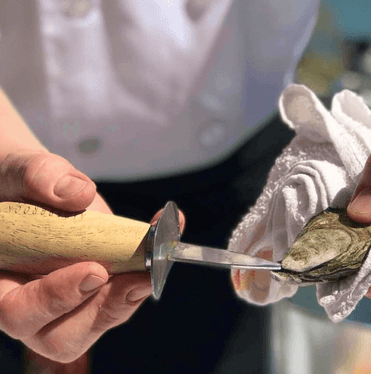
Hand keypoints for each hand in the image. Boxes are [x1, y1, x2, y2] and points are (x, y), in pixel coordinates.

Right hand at [0, 150, 151, 362]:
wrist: (35, 185)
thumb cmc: (17, 184)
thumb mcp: (19, 170)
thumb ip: (37, 176)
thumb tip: (78, 193)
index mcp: (0, 283)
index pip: (17, 311)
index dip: (55, 299)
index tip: (94, 271)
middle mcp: (32, 303)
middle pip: (62, 336)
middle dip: (104, 310)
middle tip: (136, 280)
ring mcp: (71, 300)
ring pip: (100, 319)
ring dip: (132, 295)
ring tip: (156, 260)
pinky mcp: (102, 287)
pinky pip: (126, 291)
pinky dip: (150, 266)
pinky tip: (168, 232)